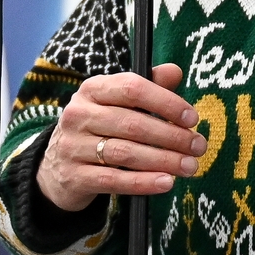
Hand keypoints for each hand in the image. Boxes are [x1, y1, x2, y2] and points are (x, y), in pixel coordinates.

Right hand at [37, 66, 205, 212]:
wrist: (56, 166)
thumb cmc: (99, 129)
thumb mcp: (117, 104)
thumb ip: (148, 87)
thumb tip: (175, 71)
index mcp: (92, 89)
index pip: (132, 88)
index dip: (165, 102)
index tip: (192, 117)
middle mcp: (79, 115)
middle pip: (132, 124)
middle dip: (172, 136)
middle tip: (198, 146)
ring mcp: (73, 147)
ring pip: (125, 153)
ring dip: (163, 161)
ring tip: (189, 166)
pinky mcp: (74, 177)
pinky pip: (114, 180)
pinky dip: (143, 182)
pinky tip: (166, 183)